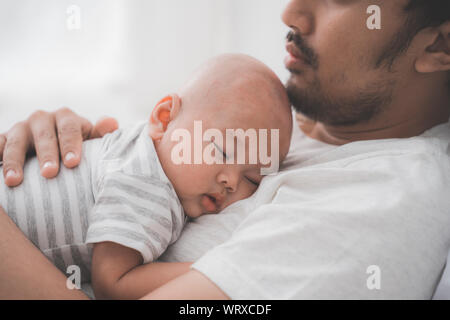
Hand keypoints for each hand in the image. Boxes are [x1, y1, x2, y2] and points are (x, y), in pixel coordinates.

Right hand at [0, 108, 117, 186]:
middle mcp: (42, 119)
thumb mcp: (91, 140)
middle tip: (50, 173)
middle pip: (43, 135)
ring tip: (15, 181)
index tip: (73, 163)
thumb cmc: (78, 147)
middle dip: (46, 154)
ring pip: (15, 142)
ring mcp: (20, 129)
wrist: (55, 147)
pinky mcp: (4, 140)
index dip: (71, 144)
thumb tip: (112, 123)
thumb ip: (101, 134)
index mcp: (66, 118)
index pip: (70, 128)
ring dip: (14, 161)